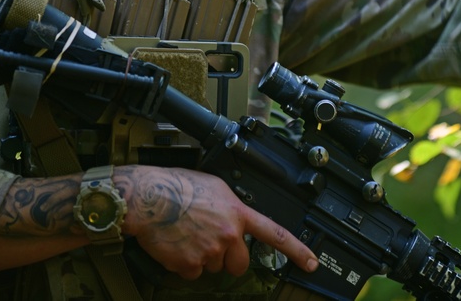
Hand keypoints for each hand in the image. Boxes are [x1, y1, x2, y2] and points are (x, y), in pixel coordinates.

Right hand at [117, 165, 317, 279]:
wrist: (148, 198)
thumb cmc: (177, 186)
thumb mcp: (216, 187)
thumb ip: (232, 205)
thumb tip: (237, 217)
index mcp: (238, 213)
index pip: (275, 234)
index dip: (297, 251)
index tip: (311, 262)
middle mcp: (229, 234)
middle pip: (240, 264)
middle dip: (229, 258)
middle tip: (211, 242)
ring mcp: (210, 251)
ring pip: (214, 268)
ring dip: (203, 258)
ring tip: (188, 235)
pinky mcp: (190, 265)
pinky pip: (192, 273)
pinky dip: (184, 264)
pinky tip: (176, 244)